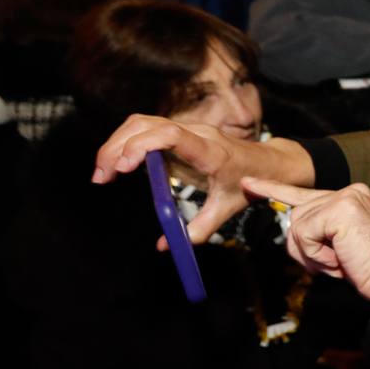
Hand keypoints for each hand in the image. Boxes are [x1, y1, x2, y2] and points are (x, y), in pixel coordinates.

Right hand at [93, 114, 314, 246]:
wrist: (268, 162)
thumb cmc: (249, 183)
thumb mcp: (228, 208)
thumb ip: (200, 228)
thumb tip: (166, 246)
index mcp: (210, 150)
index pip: (173, 136)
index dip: (144, 146)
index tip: (123, 167)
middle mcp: (196, 133)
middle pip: (147, 125)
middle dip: (118, 147)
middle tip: (102, 177)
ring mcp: (186, 129)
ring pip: (142, 123)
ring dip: (117, 143)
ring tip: (104, 173)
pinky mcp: (178, 131)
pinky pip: (146, 128)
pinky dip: (126, 142)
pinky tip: (117, 165)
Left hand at [242, 179, 369, 302]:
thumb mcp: (343, 246)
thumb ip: (321, 231)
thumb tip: (293, 228)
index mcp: (354, 196)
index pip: (304, 193)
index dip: (273, 190)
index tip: (249, 184)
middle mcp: (351, 190)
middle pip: (296, 215)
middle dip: (305, 248)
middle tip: (337, 264)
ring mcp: (346, 197)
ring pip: (297, 225)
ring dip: (313, 254)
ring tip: (343, 262)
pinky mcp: (340, 209)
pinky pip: (303, 234)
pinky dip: (316, 256)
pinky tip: (341, 259)